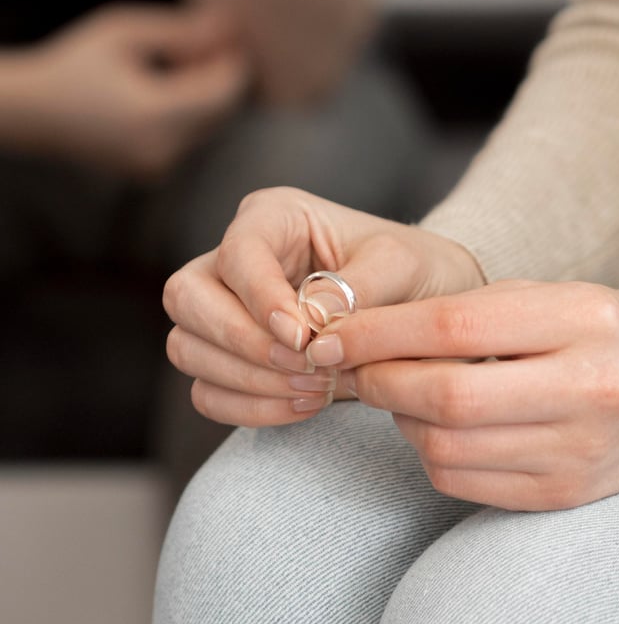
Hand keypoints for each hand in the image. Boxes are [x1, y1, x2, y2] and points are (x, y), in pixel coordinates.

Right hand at [16, 3, 247, 176]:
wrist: (34, 113)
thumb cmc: (76, 63)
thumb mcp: (126, 34)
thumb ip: (181, 31)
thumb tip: (229, 25)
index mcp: (155, 117)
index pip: (223, 95)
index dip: (235, 65)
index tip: (232, 37)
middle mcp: (162, 150)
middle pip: (221, 112)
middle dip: (222, 77)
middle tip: (208, 43)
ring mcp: (159, 166)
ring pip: (209, 126)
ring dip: (207, 93)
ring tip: (179, 61)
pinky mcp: (154, 172)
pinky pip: (190, 138)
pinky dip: (190, 112)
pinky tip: (168, 86)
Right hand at [162, 187, 484, 425]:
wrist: (426, 309)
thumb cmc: (414, 271)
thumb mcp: (401, 265)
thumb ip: (356, 288)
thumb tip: (307, 324)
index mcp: (274, 216)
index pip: (237, 253)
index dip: (260, 298)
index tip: (303, 338)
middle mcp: (237, 258)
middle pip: (187, 297)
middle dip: (242, 342)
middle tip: (306, 366)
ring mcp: (224, 308)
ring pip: (186, 346)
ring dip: (247, 379)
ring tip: (316, 388)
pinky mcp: (229, 356)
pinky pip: (206, 390)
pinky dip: (248, 407)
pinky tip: (304, 405)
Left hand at [323, 280, 618, 510]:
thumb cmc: (592, 334)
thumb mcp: (546, 298)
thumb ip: (468, 310)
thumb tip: (371, 337)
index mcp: (581, 322)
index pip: (454, 325)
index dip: (379, 331)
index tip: (333, 334)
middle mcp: (586, 390)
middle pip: (446, 395)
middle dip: (380, 380)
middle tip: (353, 365)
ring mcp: (576, 452)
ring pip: (445, 447)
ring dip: (400, 418)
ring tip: (401, 391)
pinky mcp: (560, 495)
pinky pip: (462, 482)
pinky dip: (427, 452)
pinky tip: (433, 425)